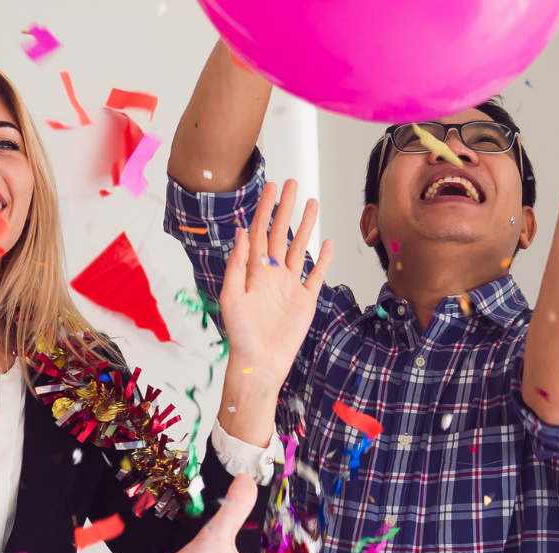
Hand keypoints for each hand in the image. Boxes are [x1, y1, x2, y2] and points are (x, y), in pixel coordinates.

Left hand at [222, 179, 332, 391]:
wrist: (260, 362)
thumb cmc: (241, 334)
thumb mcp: (232, 297)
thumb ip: (237, 264)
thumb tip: (240, 231)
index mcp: (253, 271)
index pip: (259, 232)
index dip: (265, 209)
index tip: (271, 188)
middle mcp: (272, 274)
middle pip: (280, 233)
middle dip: (286, 209)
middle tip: (292, 184)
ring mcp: (289, 286)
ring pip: (299, 248)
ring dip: (306, 226)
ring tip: (312, 203)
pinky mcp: (305, 300)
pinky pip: (315, 275)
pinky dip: (321, 259)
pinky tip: (326, 243)